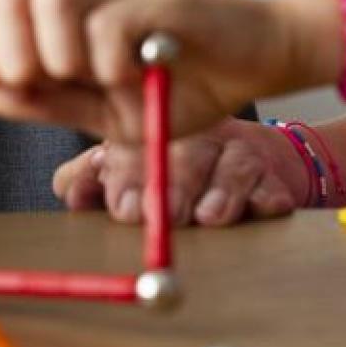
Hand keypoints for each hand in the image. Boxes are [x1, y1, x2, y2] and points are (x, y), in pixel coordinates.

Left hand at [0, 0, 334, 141]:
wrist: (258, 63)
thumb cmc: (185, 88)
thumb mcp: (106, 114)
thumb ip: (50, 102)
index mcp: (65, 26)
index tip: (3, 82)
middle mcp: (85, 2)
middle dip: (3, 47)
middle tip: (37, 82)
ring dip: (55, 52)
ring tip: (88, 79)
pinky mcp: (161, 3)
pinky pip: (111, 21)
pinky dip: (109, 59)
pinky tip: (133, 75)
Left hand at [52, 120, 310, 226]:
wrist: (260, 159)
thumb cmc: (184, 165)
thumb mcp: (135, 166)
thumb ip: (95, 179)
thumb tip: (69, 193)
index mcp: (159, 130)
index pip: (140, 148)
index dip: (128, 176)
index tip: (121, 207)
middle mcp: (199, 137)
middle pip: (186, 154)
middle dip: (173, 185)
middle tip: (166, 213)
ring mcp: (240, 153)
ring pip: (232, 167)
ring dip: (222, 193)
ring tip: (211, 216)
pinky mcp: (275, 175)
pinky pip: (275, 184)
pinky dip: (270, 198)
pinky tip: (266, 207)